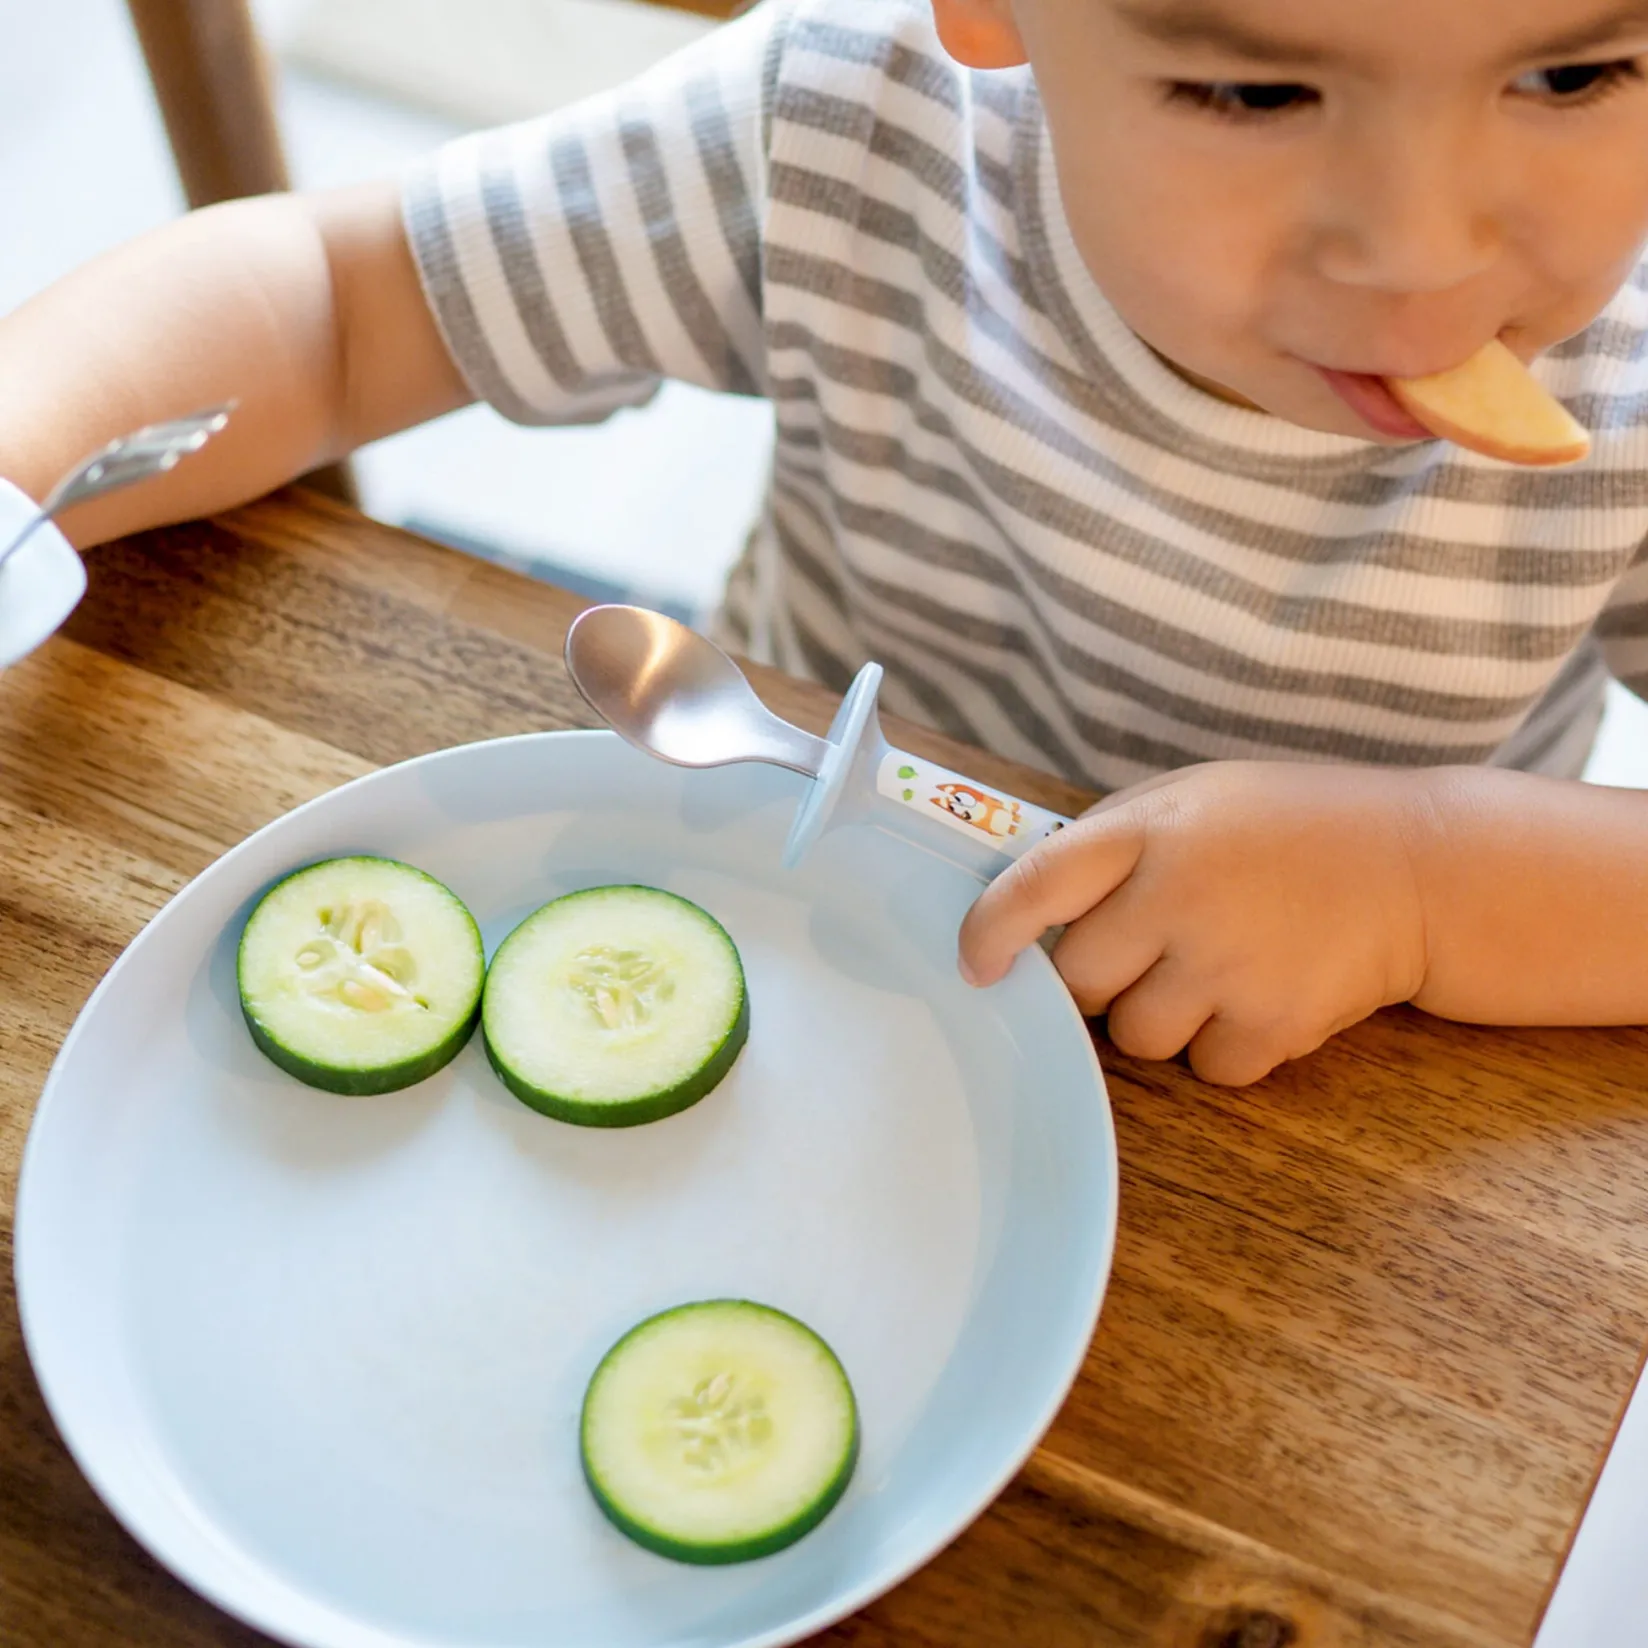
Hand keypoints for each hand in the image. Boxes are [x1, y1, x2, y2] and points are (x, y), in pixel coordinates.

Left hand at [957, 762, 1432, 1084]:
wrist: (1421, 867)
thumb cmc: (1289, 827)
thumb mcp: (1193, 798)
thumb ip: (1112, 842)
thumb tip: (1026, 901)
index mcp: (1150, 829)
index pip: (1036, 883)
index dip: (991, 930)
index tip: (975, 964)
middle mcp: (1180, 896)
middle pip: (1078, 980)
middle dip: (1096, 978)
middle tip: (1144, 951)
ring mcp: (1228, 965)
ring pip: (1135, 1036)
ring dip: (1160, 1016)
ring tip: (1217, 966)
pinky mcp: (1274, 1024)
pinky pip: (1204, 1069)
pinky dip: (1224, 1046)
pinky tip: (1260, 994)